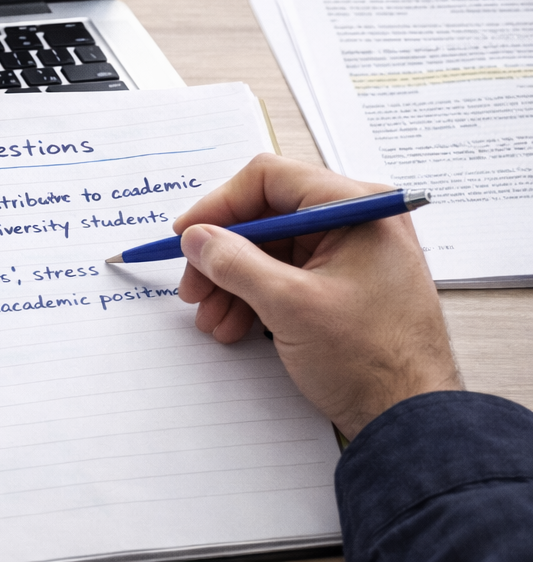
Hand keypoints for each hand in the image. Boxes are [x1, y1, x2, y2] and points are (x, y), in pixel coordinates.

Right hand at [175, 153, 461, 438]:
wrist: (412, 421)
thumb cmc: (371, 360)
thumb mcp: (289, 305)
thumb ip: (233, 262)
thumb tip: (195, 237)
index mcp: (357, 207)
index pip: (269, 180)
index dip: (219, 206)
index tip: (187, 236)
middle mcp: (358, 220)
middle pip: (266, 217)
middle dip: (223, 254)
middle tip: (193, 286)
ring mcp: (354, 253)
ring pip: (271, 249)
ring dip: (233, 282)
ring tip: (211, 318)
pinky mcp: (347, 284)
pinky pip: (288, 274)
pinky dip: (256, 296)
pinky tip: (234, 325)